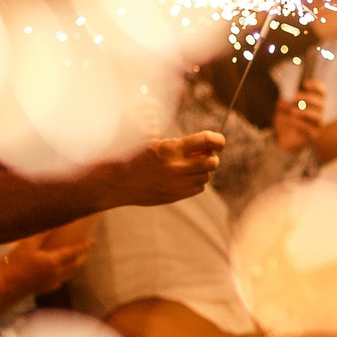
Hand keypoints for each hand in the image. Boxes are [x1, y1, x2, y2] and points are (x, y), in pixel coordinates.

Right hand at [4, 225, 93, 296]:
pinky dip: (66, 274)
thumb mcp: (27, 245)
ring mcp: (52, 283)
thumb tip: (54, 224)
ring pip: (69, 274)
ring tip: (77, 259)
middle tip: (86, 249)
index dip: (83, 246)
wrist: (5, 285)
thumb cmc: (15, 263)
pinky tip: (61, 272)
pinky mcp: (45, 289)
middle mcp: (57, 273)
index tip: (91, 240)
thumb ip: (42, 234)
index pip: (73, 252)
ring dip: (75, 266)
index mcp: (54, 261)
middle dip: (82, 256)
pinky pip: (61, 281)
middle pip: (75, 265)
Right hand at [107, 132, 222, 205]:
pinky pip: (198, 188)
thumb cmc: (133, 156)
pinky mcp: (175, 196)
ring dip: (203, 168)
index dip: (217, 139)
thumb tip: (205, 146)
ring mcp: (177, 184)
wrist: (117, 182)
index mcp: (170, 149)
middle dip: (212, 155)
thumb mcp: (154, 142)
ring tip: (192, 164)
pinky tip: (186, 176)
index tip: (219, 141)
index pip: (206, 141)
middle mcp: (176, 167)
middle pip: (211, 162)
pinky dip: (197, 181)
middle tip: (205, 152)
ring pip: (206, 176)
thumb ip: (179, 144)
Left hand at [273, 79, 325, 150]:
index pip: (322, 92)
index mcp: (314, 103)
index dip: (316, 87)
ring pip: (318, 117)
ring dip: (305, 112)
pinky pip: (310, 129)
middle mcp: (318, 112)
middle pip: (321, 104)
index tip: (305, 84)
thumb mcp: (281, 109)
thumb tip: (283, 103)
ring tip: (292, 111)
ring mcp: (317, 124)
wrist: (283, 138)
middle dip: (308, 98)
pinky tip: (291, 120)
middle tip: (295, 97)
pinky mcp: (313, 135)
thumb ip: (283, 105)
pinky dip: (300, 124)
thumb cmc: (286, 120)